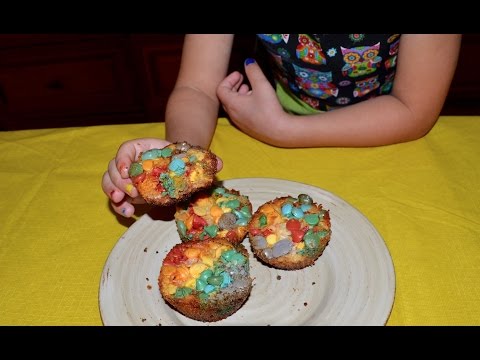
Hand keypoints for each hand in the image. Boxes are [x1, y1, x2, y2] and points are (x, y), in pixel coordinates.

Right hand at [102, 138, 223, 217]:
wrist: (178, 169)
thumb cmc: (182, 160)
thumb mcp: (190, 157)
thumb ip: (202, 159)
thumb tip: (219, 164)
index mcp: (143, 148)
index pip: (126, 149)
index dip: (122, 158)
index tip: (127, 170)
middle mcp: (131, 162)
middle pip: (113, 167)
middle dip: (117, 181)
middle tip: (130, 192)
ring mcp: (127, 178)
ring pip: (109, 182)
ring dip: (113, 193)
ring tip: (123, 204)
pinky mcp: (128, 192)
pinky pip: (116, 198)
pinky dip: (119, 205)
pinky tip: (128, 213)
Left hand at [216, 59, 287, 144]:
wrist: (279, 132)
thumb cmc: (269, 108)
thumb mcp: (262, 85)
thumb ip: (253, 71)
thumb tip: (248, 62)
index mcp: (232, 103)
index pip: (220, 89)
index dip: (229, 79)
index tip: (240, 74)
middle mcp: (232, 114)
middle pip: (225, 97)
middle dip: (233, 86)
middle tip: (243, 79)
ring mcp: (239, 122)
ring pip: (233, 105)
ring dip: (239, 95)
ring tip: (250, 89)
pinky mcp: (246, 128)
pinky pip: (239, 113)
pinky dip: (243, 104)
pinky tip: (256, 102)